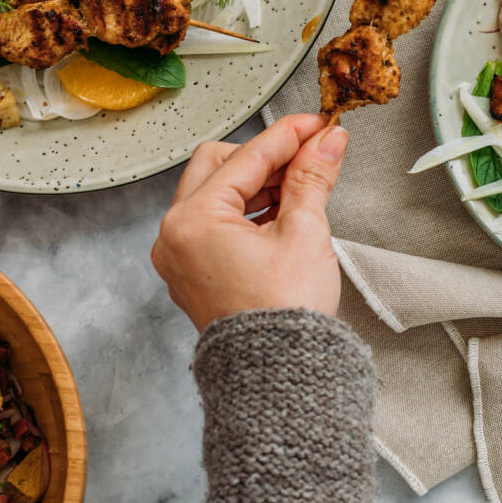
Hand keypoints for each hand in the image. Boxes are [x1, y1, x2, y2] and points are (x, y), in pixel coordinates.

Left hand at [151, 114, 348, 330]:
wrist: (279, 377)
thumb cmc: (285, 314)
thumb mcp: (305, 233)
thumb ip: (312, 177)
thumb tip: (327, 142)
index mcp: (194, 221)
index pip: (246, 157)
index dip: (288, 136)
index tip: (317, 125)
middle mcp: (174, 236)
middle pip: (217, 165)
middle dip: (264, 157)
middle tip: (307, 155)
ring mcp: (178, 257)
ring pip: (213, 193)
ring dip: (255, 183)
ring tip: (299, 187)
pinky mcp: (191, 273)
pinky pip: (212, 224)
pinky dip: (243, 212)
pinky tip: (279, 213)